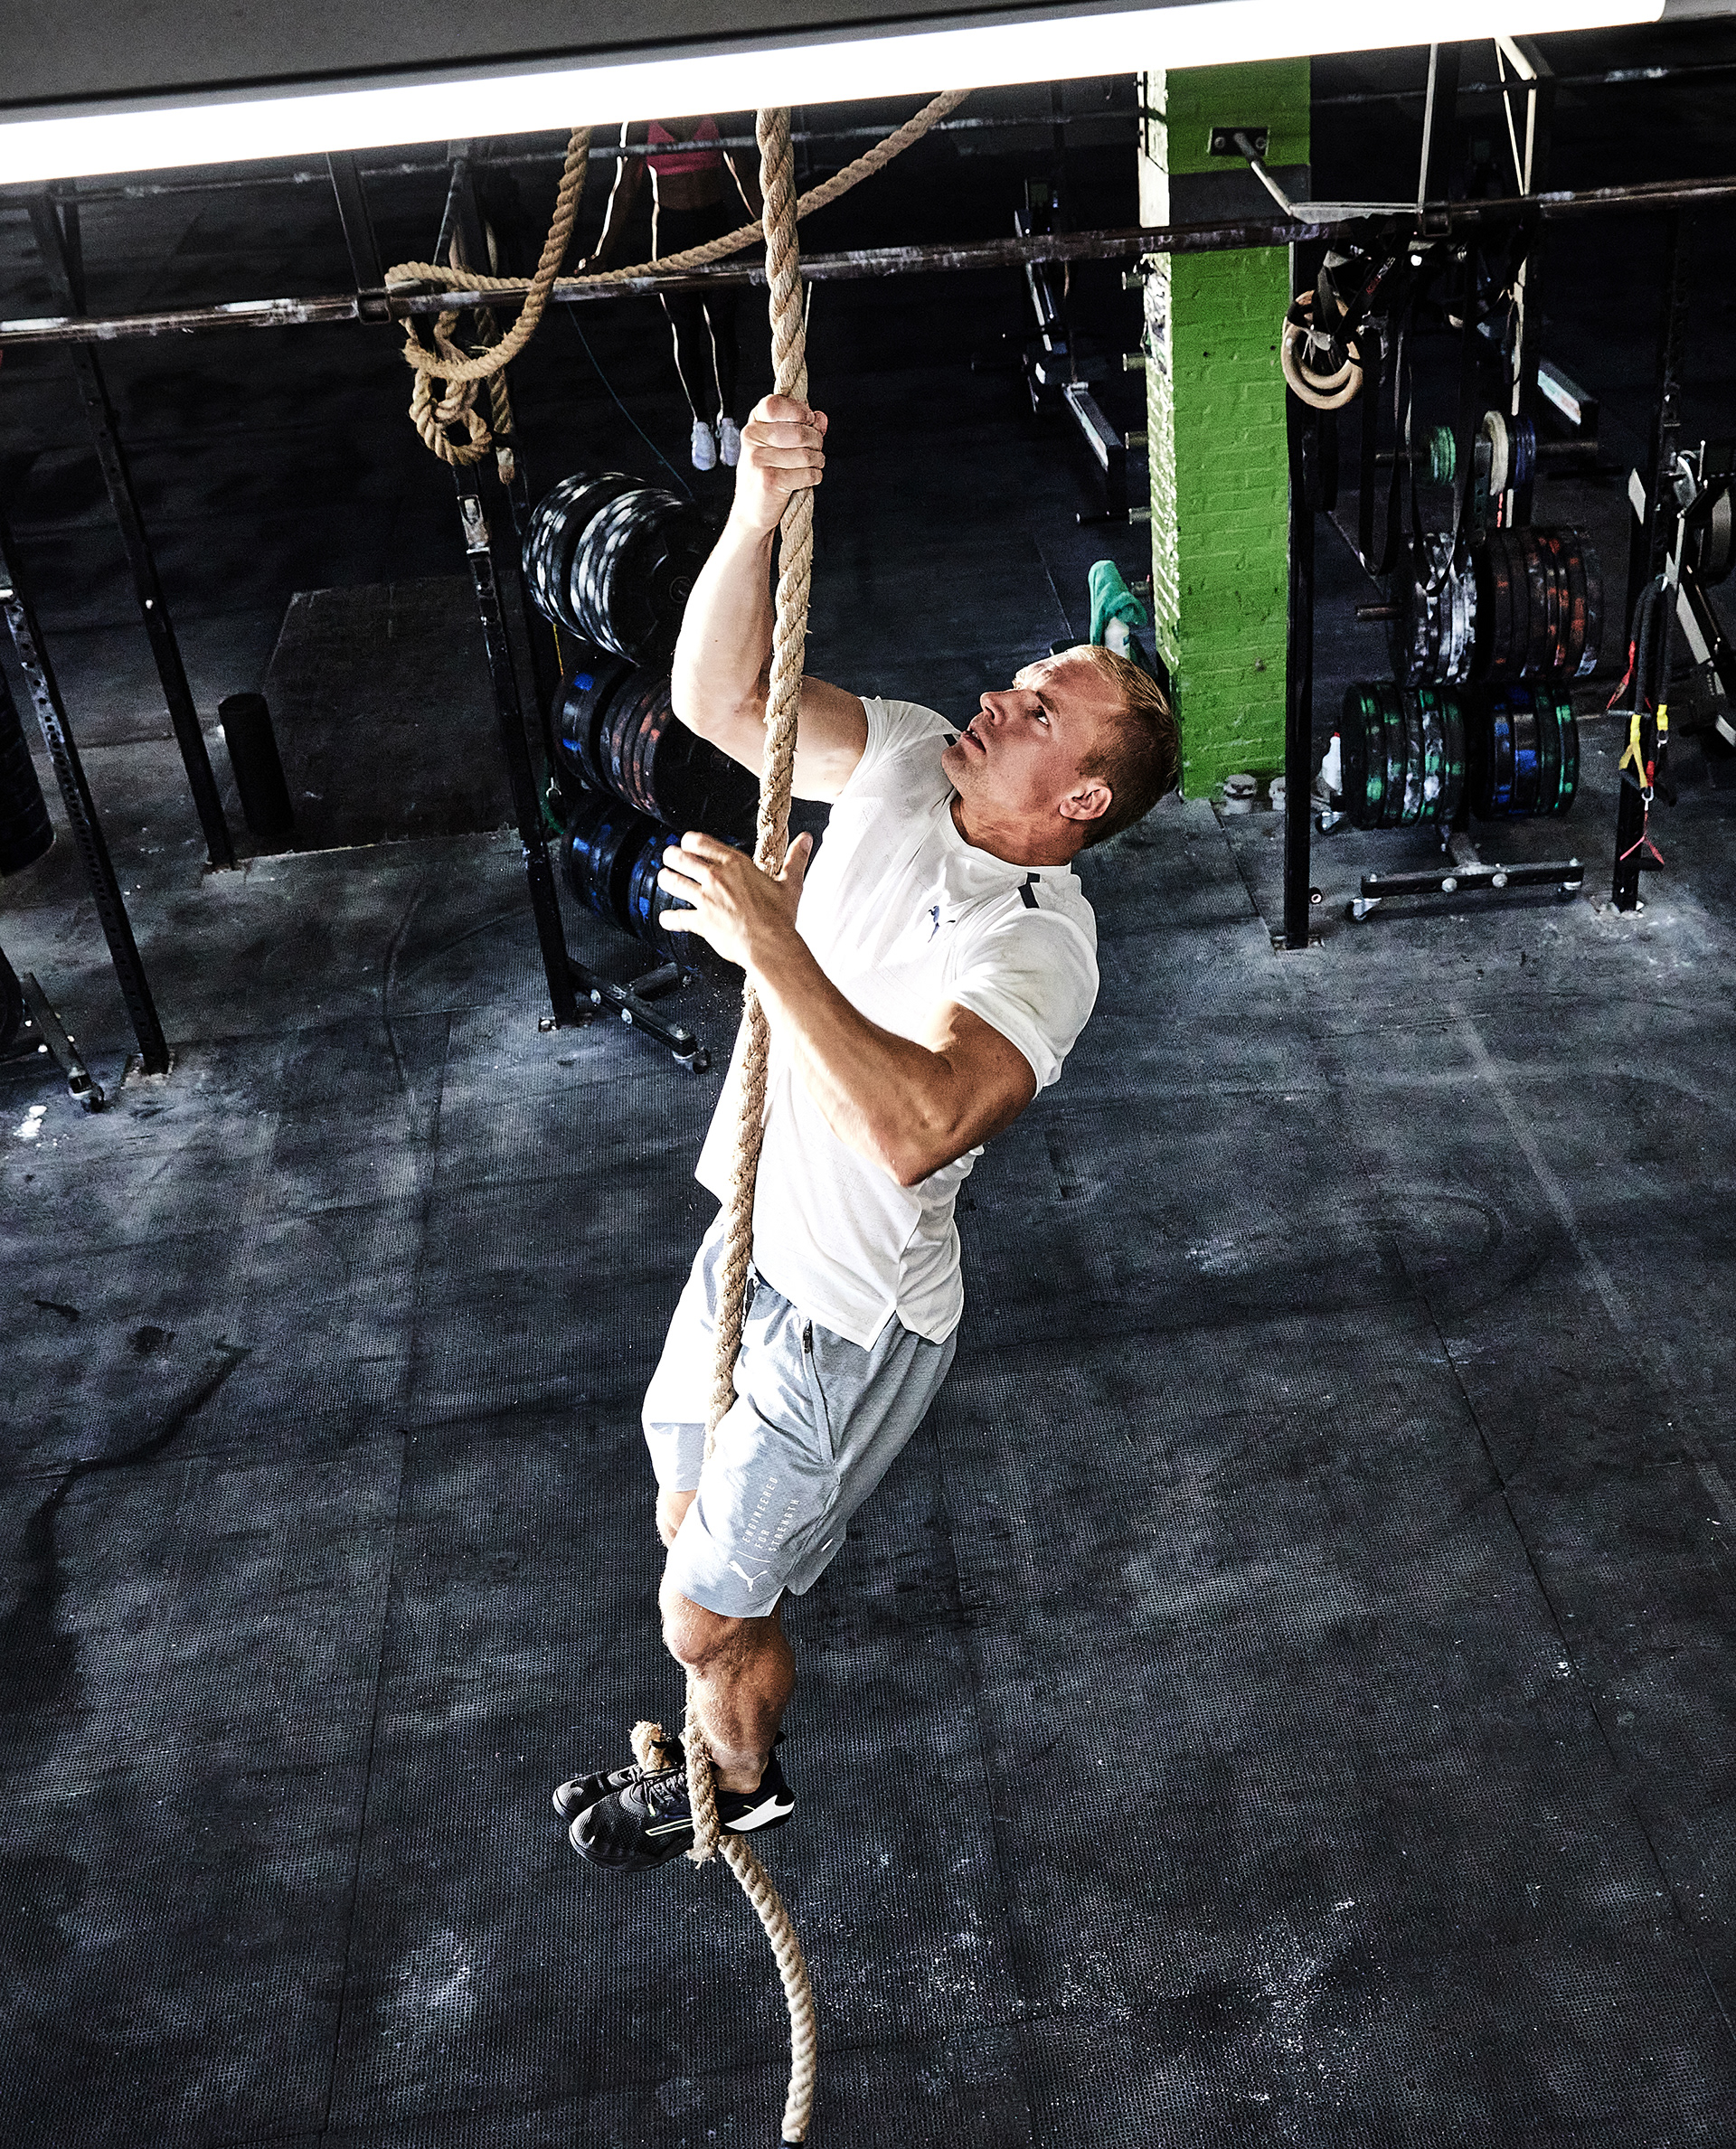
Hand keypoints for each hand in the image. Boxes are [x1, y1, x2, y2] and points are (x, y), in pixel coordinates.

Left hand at [658, 828, 811, 970]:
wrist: (771, 946)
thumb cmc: (780, 917)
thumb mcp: (791, 883)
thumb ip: (796, 858)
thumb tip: (806, 839)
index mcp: (735, 864)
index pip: (700, 842)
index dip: (689, 840)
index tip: (687, 843)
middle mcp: (715, 878)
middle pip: (680, 858)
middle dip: (672, 856)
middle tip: (670, 857)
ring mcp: (705, 899)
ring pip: (673, 882)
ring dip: (665, 879)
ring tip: (663, 877)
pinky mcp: (701, 921)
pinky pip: (677, 917)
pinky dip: (669, 918)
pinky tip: (666, 918)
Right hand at [730, 394, 826, 535]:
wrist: (752, 510)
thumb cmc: (769, 474)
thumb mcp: (781, 445)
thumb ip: (802, 427)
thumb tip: (821, 418)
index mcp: (754, 425)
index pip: (775, 404)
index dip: (798, 410)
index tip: (809, 419)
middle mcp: (752, 438)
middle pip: (799, 431)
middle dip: (816, 441)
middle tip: (816, 449)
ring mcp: (759, 460)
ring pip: (806, 454)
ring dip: (818, 461)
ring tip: (813, 465)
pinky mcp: (769, 481)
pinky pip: (807, 474)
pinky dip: (814, 477)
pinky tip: (808, 479)